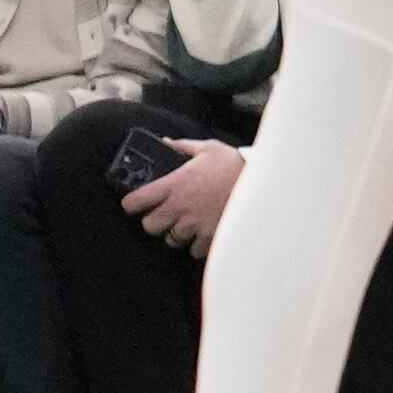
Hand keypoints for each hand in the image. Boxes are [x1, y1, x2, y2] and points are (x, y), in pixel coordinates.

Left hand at [124, 137, 241, 249]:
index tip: (136, 202)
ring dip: (175, 233)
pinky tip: (202, 232)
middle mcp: (179, 207)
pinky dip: (196, 244)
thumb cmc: (233, 164)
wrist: (260, 183)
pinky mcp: (209, 236)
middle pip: (149, 226)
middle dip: (154, 221)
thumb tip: (165, 143)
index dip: (132, 203)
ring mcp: (193, 225)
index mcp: (174, 185)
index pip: (135, 201)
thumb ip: (182, 147)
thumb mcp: (207, 148)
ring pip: (170, 240)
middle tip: (164, 214)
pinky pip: (193, 250)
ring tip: (186, 224)